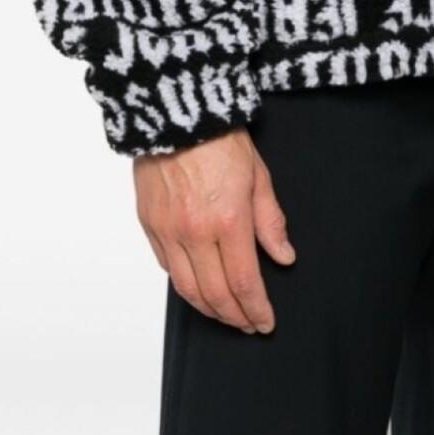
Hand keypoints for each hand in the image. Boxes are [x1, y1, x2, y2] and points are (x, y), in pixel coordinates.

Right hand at [133, 127, 295, 333]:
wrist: (177, 110)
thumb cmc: (220, 137)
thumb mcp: (258, 175)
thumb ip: (271, 221)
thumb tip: (284, 257)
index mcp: (227, 220)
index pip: (244, 282)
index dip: (256, 309)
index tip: (265, 322)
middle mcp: (194, 232)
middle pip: (214, 294)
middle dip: (234, 316)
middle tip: (248, 324)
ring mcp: (168, 230)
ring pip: (187, 289)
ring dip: (208, 309)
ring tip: (226, 314)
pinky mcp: (149, 224)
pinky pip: (166, 268)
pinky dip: (184, 285)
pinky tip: (199, 288)